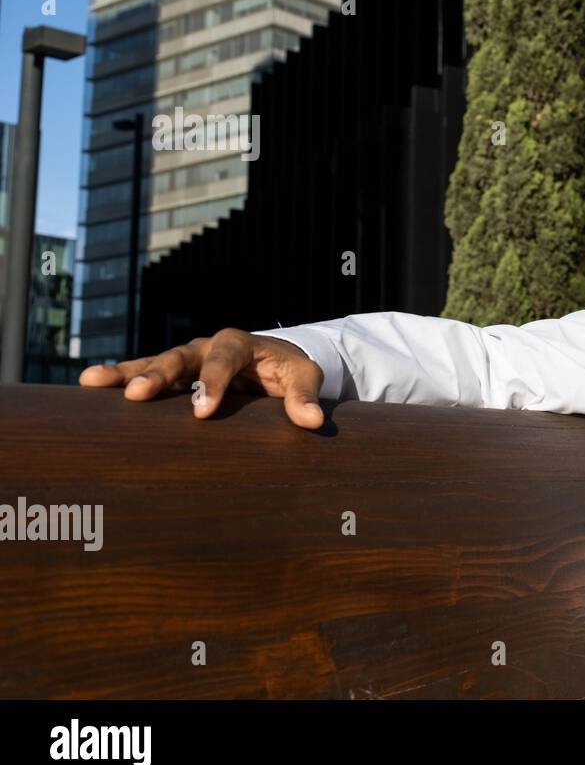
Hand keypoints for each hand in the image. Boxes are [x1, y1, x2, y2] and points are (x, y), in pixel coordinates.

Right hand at [78, 329, 325, 428]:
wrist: (276, 364)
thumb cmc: (290, 370)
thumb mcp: (304, 377)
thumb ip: (305, 397)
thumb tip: (313, 421)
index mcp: (238, 343)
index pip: (224, 359)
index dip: (213, 383)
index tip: (203, 411)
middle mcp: (206, 346)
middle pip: (180, 357)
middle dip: (158, 375)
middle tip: (136, 395)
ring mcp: (187, 360)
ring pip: (154, 363)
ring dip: (125, 374)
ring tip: (92, 382)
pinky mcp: (175, 376)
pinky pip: (145, 376)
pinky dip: (121, 381)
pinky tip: (90, 389)